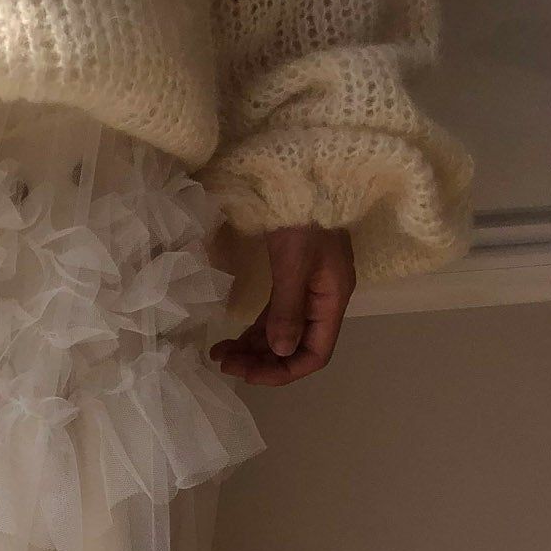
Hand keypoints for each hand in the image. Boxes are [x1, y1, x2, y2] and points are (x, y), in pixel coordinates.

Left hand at [209, 225, 355, 386]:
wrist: (301, 175)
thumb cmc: (302, 217)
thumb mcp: (294, 264)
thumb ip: (288, 310)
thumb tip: (281, 351)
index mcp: (332, 300)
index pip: (315, 354)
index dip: (284, 371)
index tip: (249, 375)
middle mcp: (322, 300)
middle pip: (295, 347)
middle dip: (262, 362)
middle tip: (226, 366)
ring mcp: (306, 290)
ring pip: (280, 334)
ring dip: (252, 350)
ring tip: (219, 356)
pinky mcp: (290, 279)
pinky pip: (272, 317)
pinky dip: (252, 332)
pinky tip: (228, 340)